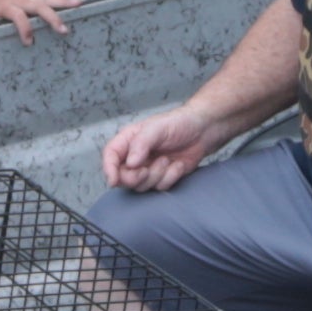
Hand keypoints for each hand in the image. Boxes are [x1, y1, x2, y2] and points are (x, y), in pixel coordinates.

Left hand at [0, 0, 74, 41]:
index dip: (23, 27)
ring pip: (46, 0)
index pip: (17, 15)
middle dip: (52, 17)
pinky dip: (59, 2)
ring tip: (81, 4)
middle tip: (64, 30)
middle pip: (38, 6)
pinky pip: (44, 0)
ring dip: (62, 3)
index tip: (28, 42)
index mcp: (2, 3)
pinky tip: (73, 4)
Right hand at [101, 105, 227, 193]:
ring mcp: (148, 168)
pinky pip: (160, 187)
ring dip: (156, 175)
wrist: (202, 131)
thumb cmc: (178, 123)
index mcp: (128, 141)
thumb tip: (130, 164)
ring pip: (141, 186)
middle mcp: (135, 156)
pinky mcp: (162, 177)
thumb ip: (141, 144)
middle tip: (146, 169)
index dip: (108, 169)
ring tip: (168, 159)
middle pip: (123, 177)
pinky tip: (178, 165)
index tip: (113, 180)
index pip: (110, 156)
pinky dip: (171, 177)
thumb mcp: (157, 128)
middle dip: (135, 177)